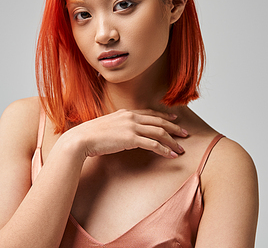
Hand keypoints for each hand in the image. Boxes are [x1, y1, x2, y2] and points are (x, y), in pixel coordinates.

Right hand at [61, 109, 187, 158]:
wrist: (81, 138)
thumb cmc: (90, 135)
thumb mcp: (107, 126)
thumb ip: (118, 126)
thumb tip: (123, 132)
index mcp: (126, 112)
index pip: (150, 113)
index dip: (164, 117)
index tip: (174, 120)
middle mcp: (131, 117)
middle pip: (159, 121)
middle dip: (174, 128)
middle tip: (185, 134)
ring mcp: (132, 127)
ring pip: (159, 132)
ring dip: (172, 141)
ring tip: (181, 148)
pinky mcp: (131, 139)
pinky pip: (153, 144)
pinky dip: (164, 150)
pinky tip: (171, 155)